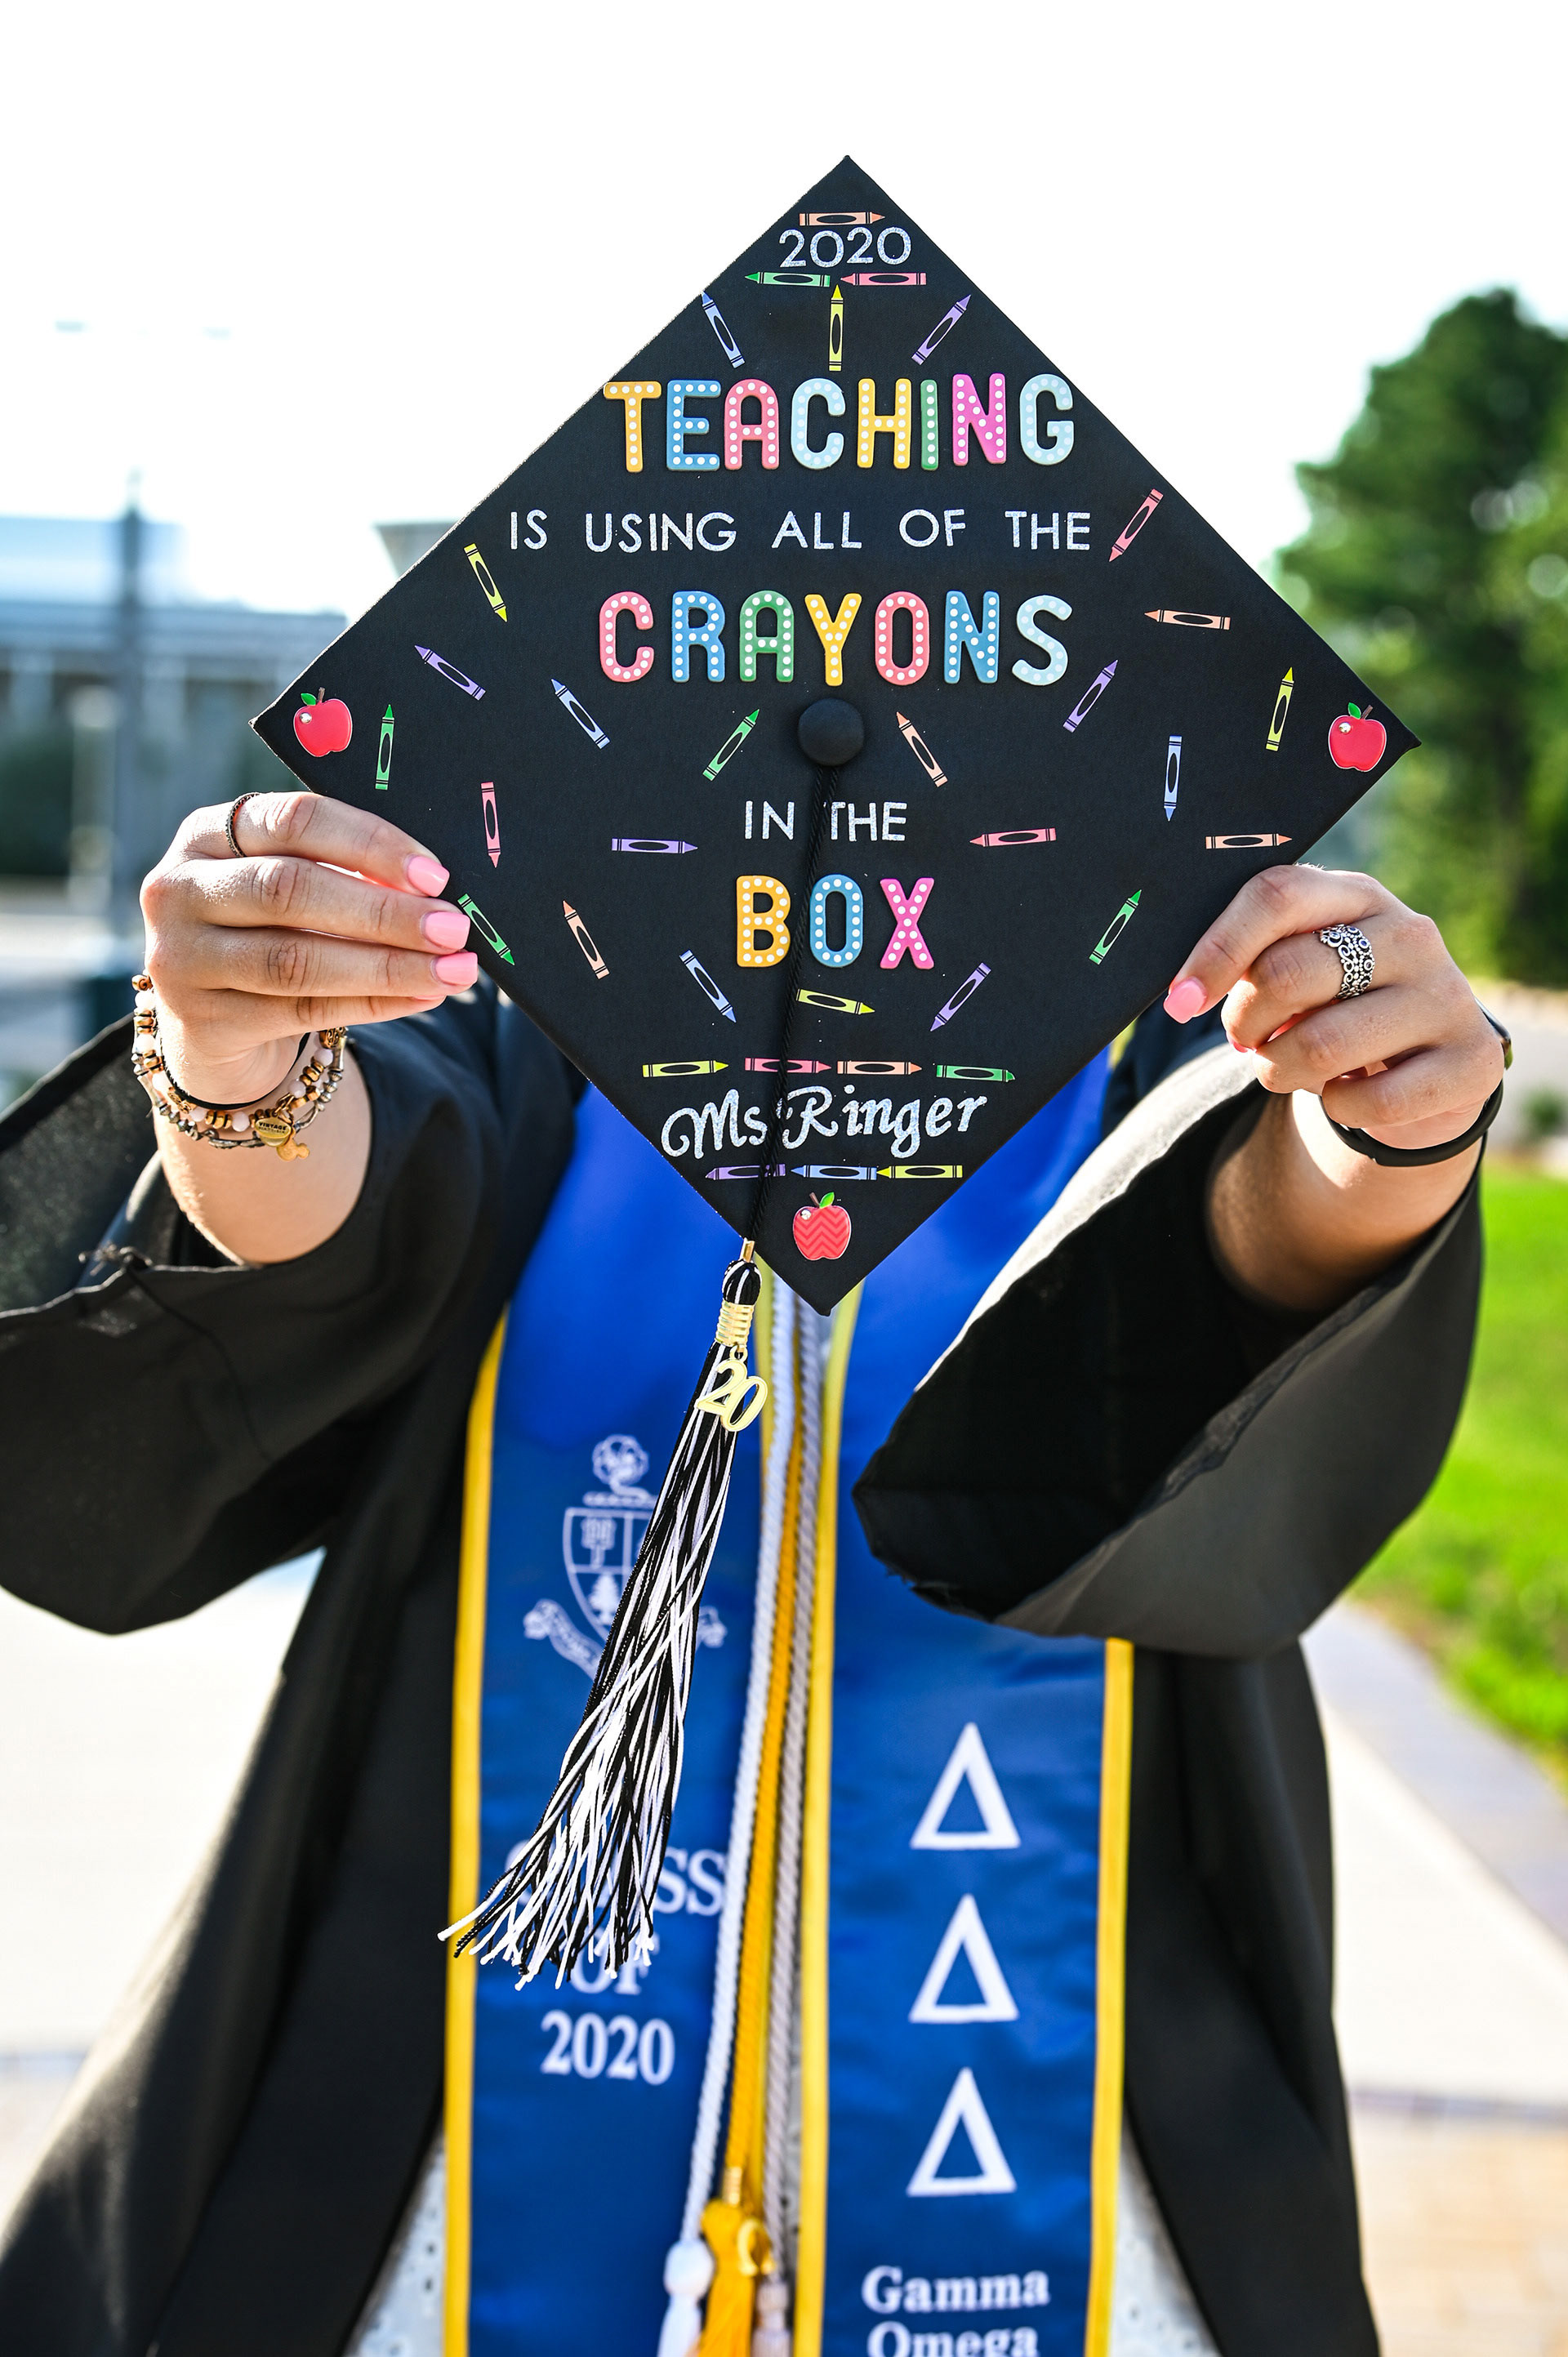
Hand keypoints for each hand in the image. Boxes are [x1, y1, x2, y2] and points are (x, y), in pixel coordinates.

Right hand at [141, 791, 478, 1105]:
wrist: (213, 1019)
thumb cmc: (269, 931)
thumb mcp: (292, 886)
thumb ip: (345, 874)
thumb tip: (434, 889)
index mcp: (207, 833)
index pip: (294, 821)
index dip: (370, 844)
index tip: (435, 875)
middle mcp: (180, 889)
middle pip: (291, 890)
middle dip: (384, 911)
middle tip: (453, 927)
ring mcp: (182, 958)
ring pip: (296, 959)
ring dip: (387, 965)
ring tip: (452, 971)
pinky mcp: (204, 1020)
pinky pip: (303, 1010)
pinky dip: (372, 1004)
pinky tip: (422, 997)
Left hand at [1164, 866, 1501, 1149]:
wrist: (1425, 1068)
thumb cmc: (1338, 1008)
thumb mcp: (1301, 969)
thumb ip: (1252, 962)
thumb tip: (1184, 994)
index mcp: (1357, 896)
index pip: (1277, 895)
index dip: (1217, 949)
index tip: (1180, 1001)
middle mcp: (1411, 935)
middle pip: (1287, 974)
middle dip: (1244, 1022)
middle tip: (1247, 1040)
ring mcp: (1447, 996)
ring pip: (1320, 1044)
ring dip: (1279, 1071)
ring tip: (1287, 1068)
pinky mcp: (1471, 1061)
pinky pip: (1369, 1100)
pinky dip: (1335, 1108)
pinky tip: (1341, 1095)